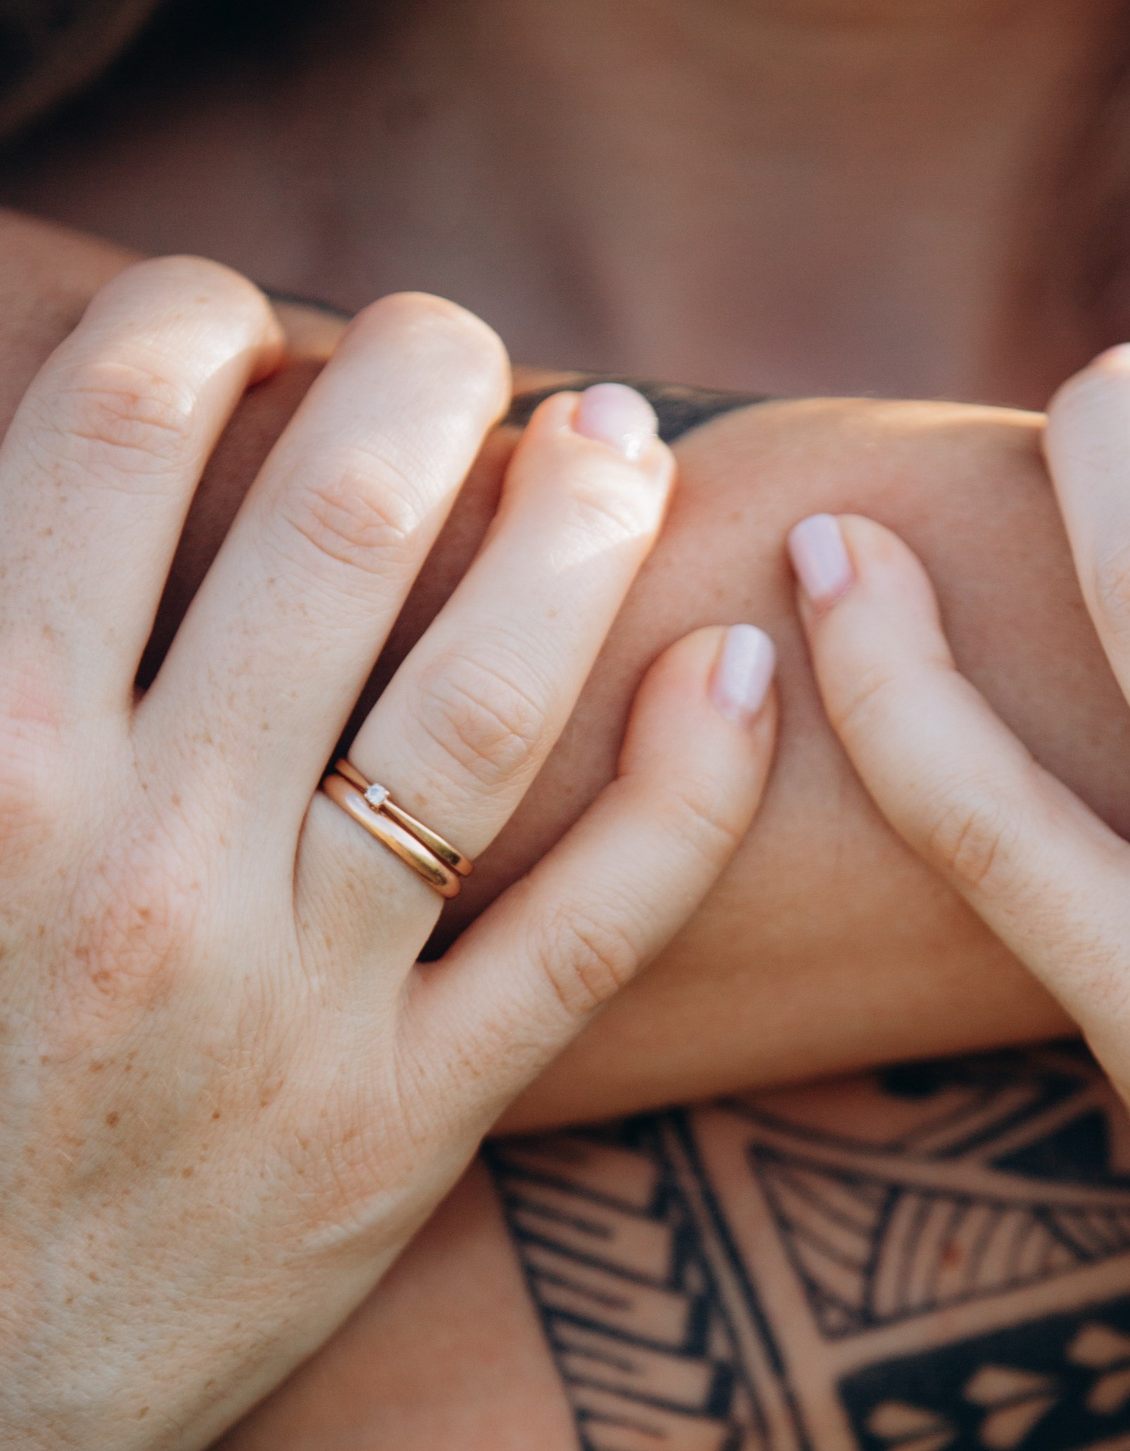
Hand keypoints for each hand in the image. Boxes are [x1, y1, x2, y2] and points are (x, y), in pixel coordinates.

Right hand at [0, 258, 774, 1450]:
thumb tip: (40, 482)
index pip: (110, 433)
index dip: (206, 327)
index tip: (251, 331)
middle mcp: (140, 855)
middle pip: (336, 524)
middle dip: (428, 379)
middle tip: (465, 352)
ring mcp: (294, 997)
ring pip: (484, 702)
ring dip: (578, 531)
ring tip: (617, 442)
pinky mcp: (407, 1122)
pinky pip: (586, 938)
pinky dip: (685, 794)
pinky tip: (738, 668)